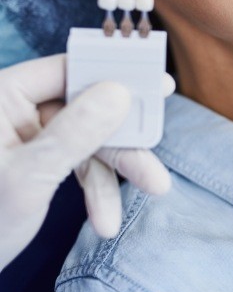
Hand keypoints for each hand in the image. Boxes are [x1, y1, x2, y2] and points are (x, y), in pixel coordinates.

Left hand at [0, 55, 172, 270]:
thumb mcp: (28, 177)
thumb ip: (74, 132)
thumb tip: (119, 92)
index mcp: (2, 95)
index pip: (67, 70)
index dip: (116, 75)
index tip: (158, 84)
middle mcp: (16, 108)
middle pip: (87, 108)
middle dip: (123, 141)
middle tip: (159, 151)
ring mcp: (29, 135)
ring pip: (89, 139)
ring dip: (116, 172)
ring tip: (150, 193)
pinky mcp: (38, 160)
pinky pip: (79, 163)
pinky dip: (96, 190)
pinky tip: (106, 220)